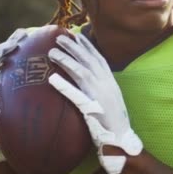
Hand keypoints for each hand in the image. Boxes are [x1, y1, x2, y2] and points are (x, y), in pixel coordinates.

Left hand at [48, 33, 141, 173]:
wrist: (121, 138)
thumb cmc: (112, 120)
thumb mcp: (110, 98)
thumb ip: (101, 86)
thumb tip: (89, 77)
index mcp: (111, 81)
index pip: (98, 58)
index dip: (87, 46)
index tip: (77, 35)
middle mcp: (106, 84)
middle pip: (88, 60)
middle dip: (74, 47)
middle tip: (59, 37)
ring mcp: (100, 95)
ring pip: (81, 72)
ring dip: (66, 60)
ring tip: (51, 52)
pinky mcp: (92, 108)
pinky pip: (76, 95)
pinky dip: (64, 86)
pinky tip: (52, 79)